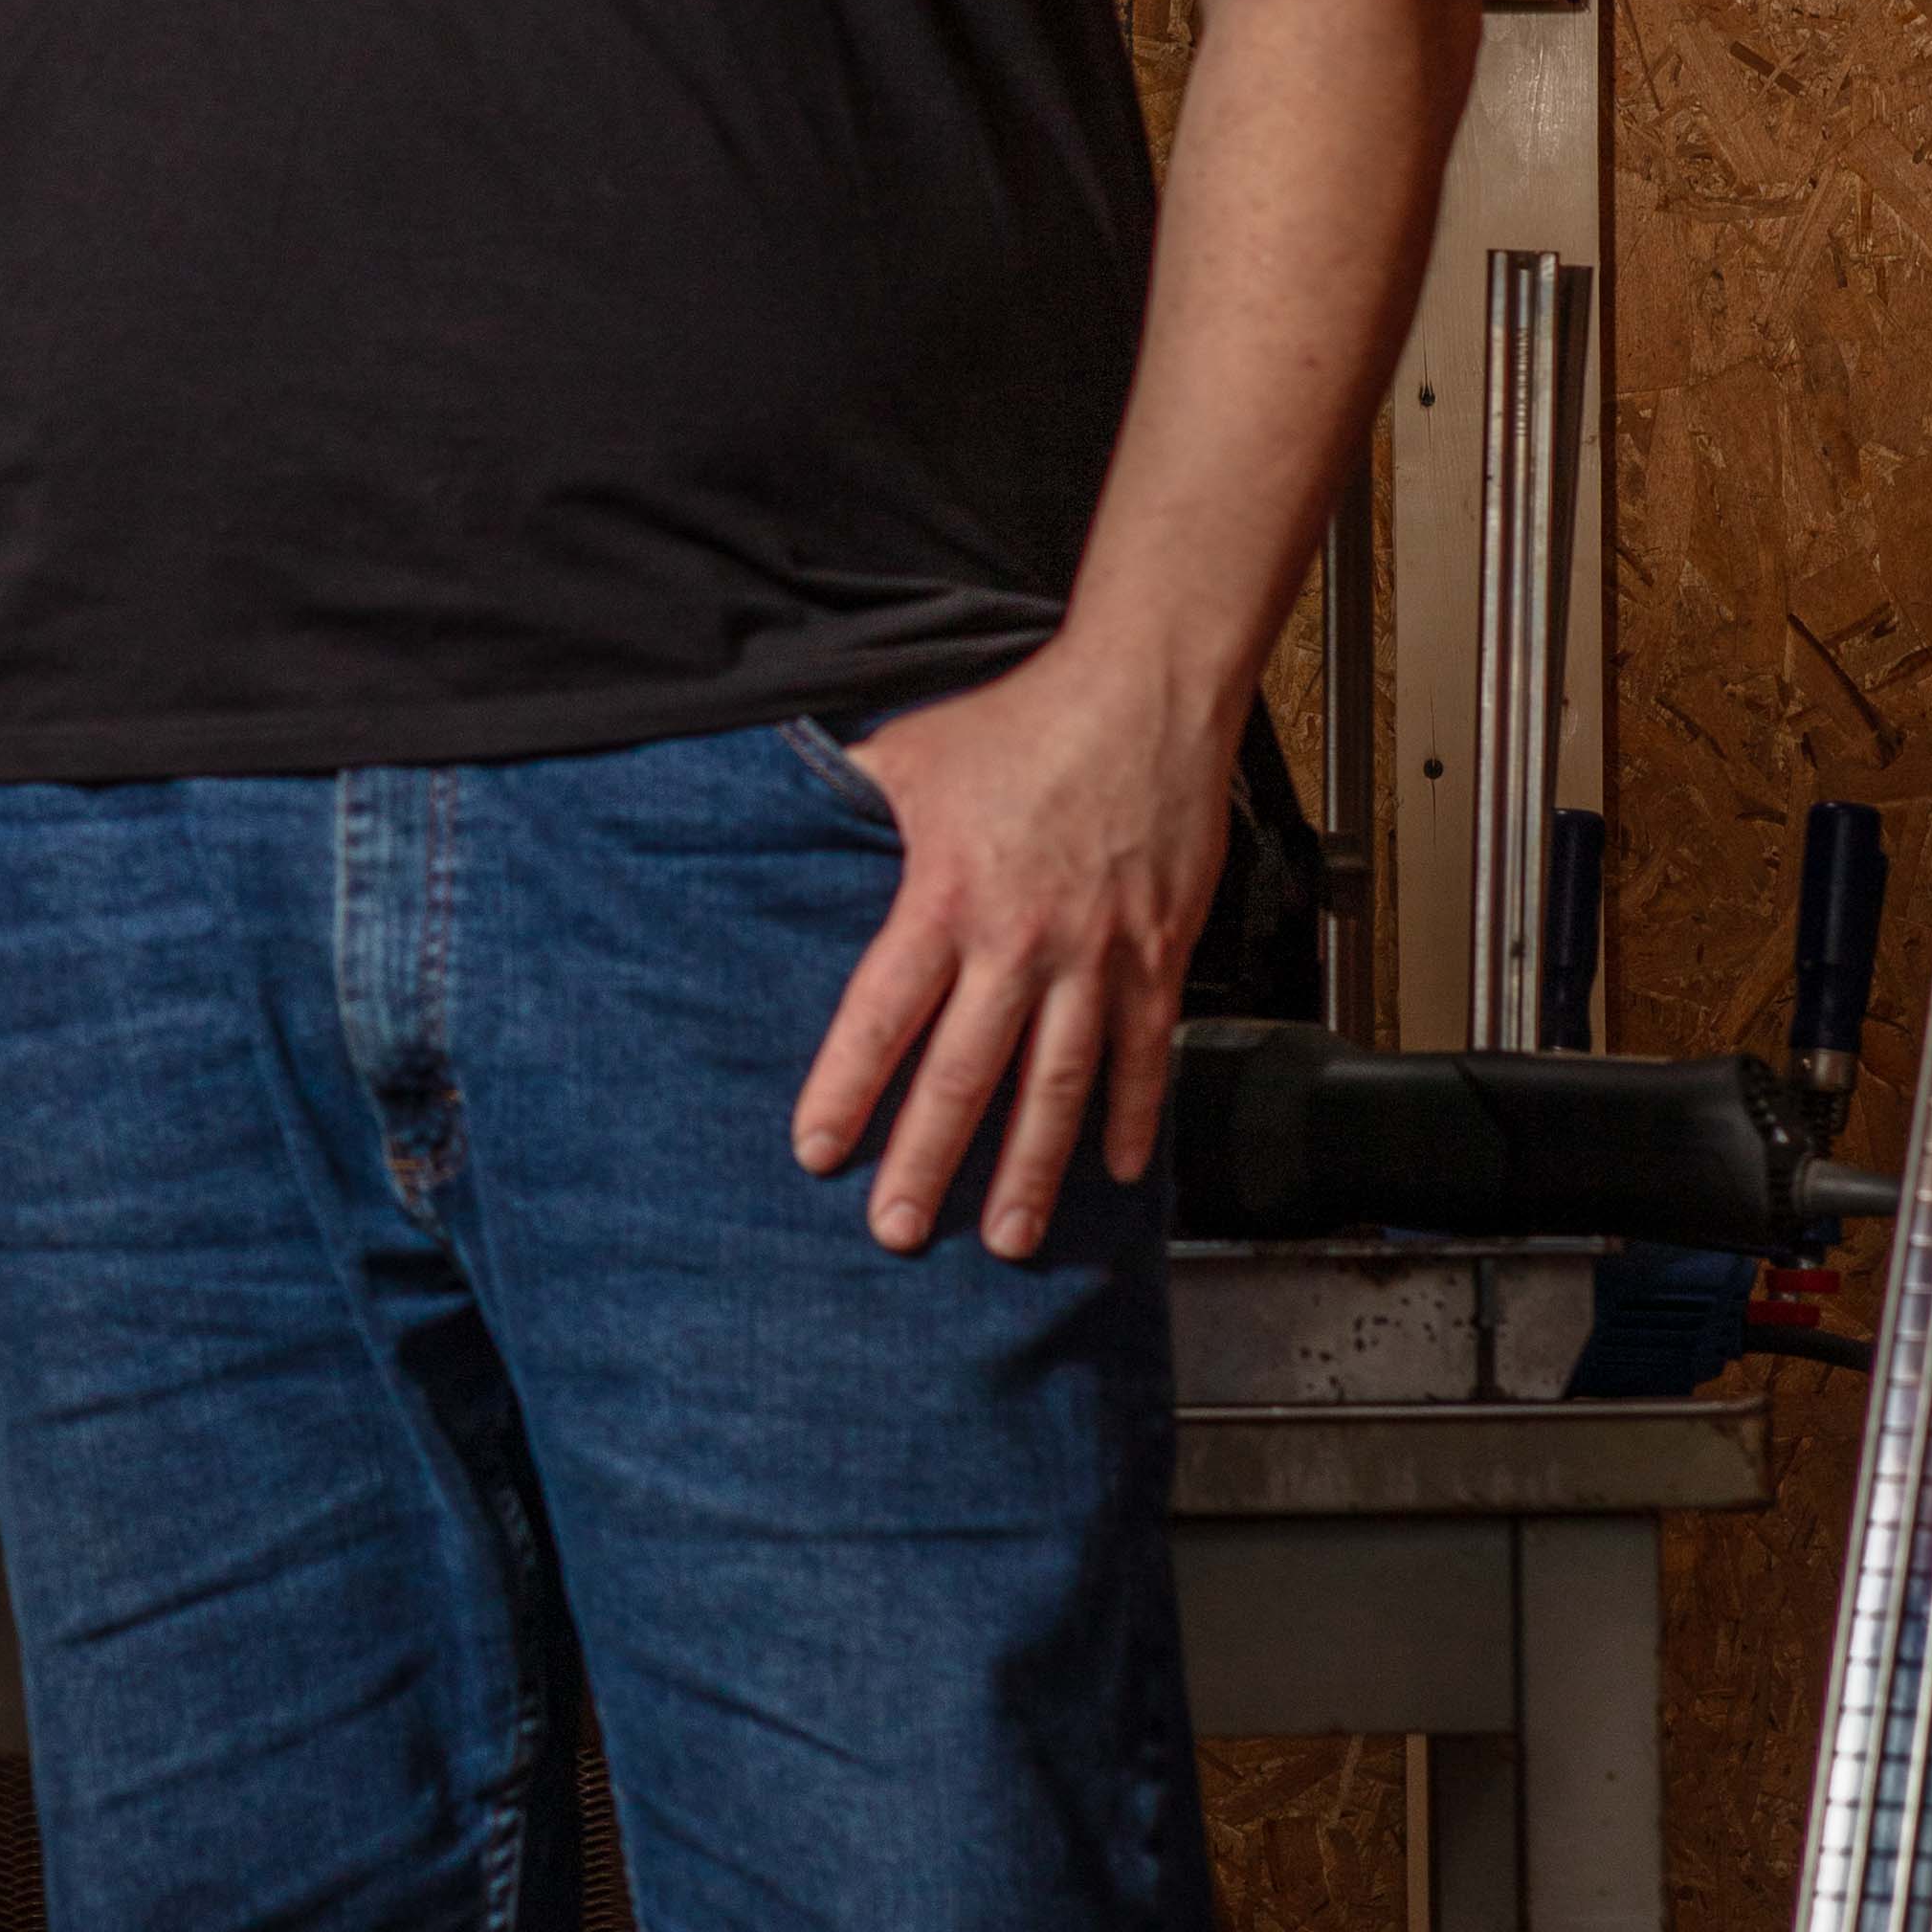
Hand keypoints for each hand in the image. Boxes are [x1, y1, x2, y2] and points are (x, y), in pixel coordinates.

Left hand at [786, 639, 1234, 1256]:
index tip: (817, 1153)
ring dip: (1030, 1169)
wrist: (1147, 692)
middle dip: (928, 1162)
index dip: (846, 1089)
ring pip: (1058, 1086)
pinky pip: (1143, 1054)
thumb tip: (774, 815)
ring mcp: (1096, 957)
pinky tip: (1116, 1171)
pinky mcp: (1158, 955)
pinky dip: (1131, 1116)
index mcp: (945, 898)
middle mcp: (1020, 942)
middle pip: (964, 1073)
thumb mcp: (912, 755)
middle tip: (898, 1233)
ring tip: (1007, 1239)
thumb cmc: (1023, 719)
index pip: (882, 1014)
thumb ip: (849, 803)